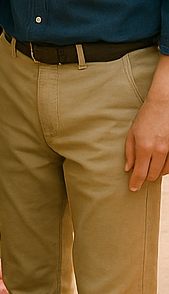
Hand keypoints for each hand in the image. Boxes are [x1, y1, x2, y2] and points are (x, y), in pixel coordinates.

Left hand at [125, 56, 168, 190]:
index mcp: (144, 147)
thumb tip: (128, 169)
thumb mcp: (132, 133)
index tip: (133, 189)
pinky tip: (160, 164)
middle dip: (146, 178)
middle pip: (153, 175)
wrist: (164, 105)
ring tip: (150, 167)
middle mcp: (159, 151)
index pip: (140, 173)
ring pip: (165, 171)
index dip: (136, 183)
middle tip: (140, 177)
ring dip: (157, 172)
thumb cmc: (145, 118)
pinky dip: (166, 167)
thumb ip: (129, 152)